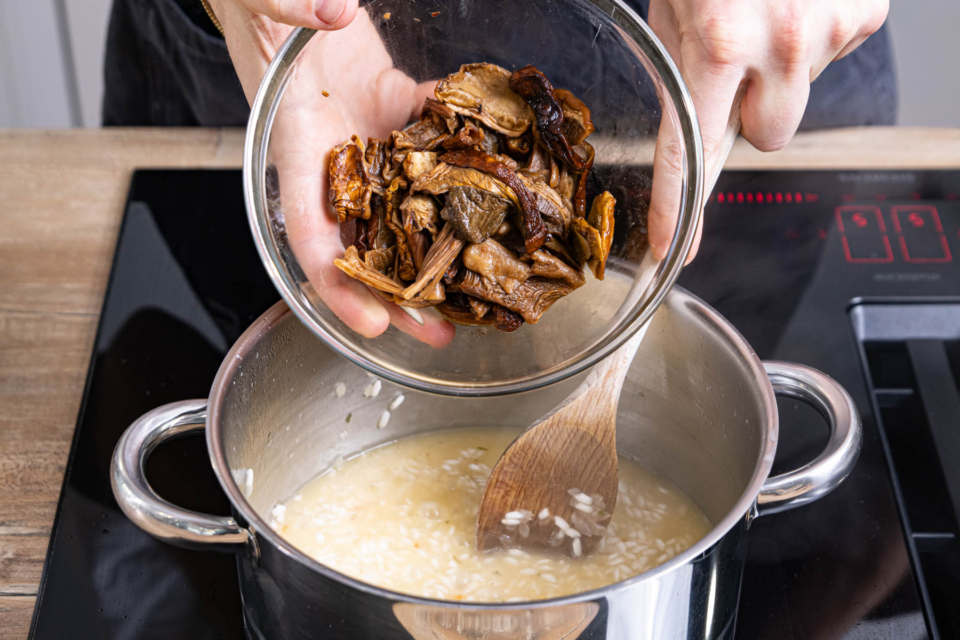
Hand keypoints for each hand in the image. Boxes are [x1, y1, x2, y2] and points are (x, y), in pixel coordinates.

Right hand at [209, 0, 454, 345]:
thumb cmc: (258, 5)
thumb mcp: (262, 3)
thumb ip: (289, 7)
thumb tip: (331, 10)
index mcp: (294, 149)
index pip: (311, 236)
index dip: (340, 287)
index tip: (374, 323)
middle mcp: (338, 158)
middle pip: (371, 242)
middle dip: (405, 292)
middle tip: (443, 332)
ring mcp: (373, 139)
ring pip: (412, 204)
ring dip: (444, 243)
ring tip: (482, 283)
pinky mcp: (400, 108)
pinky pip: (440, 136)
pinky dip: (470, 154)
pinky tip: (507, 173)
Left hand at [645, 0, 888, 261]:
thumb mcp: (673, 2)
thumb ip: (682, 61)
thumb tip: (691, 108)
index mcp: (718, 44)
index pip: (692, 151)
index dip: (680, 206)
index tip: (674, 247)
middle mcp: (780, 45)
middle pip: (769, 137)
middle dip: (750, 112)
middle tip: (737, 63)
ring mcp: (831, 30)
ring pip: (801, 96)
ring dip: (783, 70)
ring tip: (769, 11)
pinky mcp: (866, 11)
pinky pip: (835, 52)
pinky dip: (815, 35)